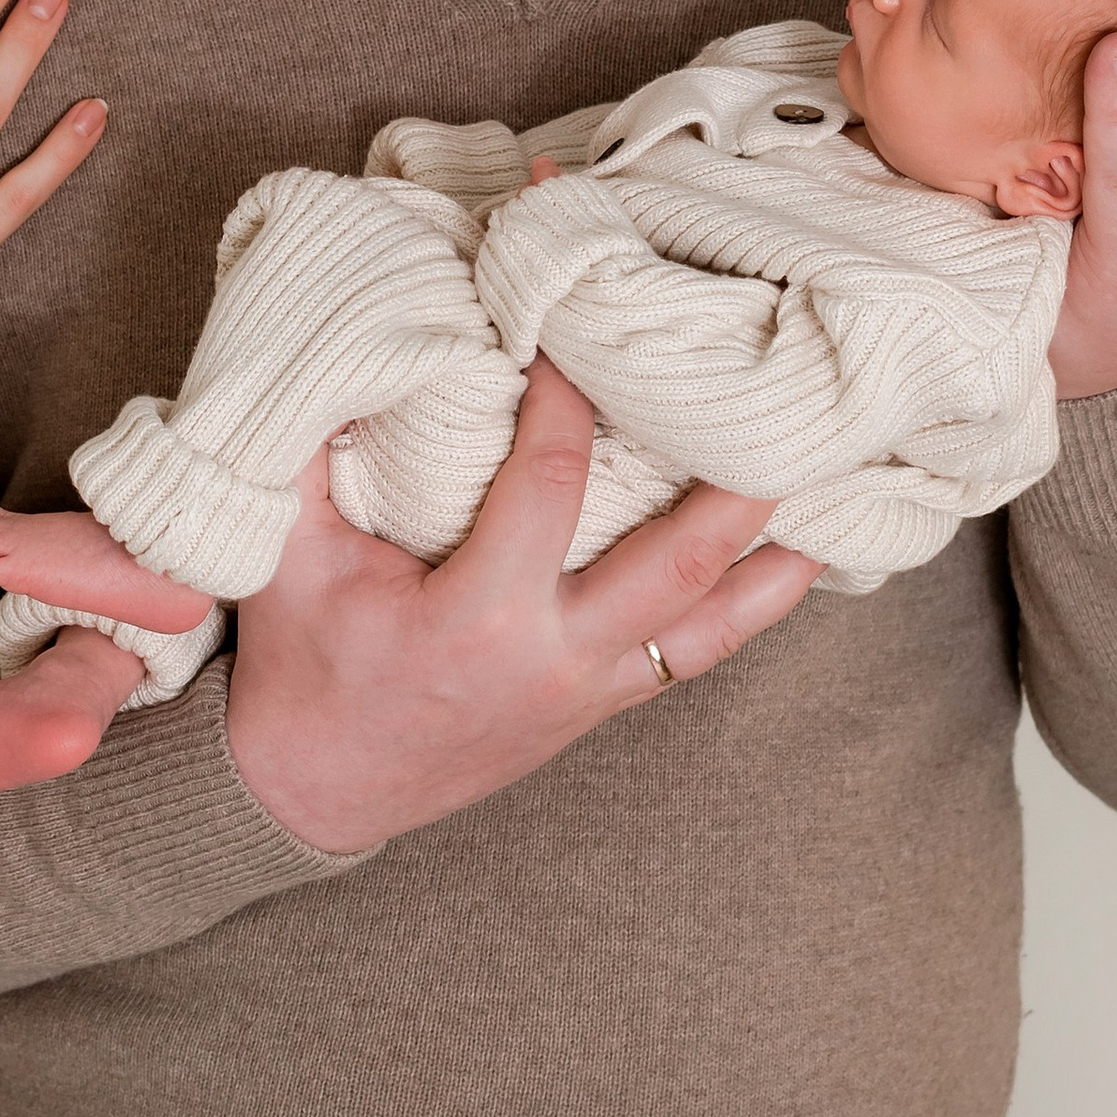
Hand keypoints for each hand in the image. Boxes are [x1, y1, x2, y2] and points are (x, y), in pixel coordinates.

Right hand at [226, 359, 822, 854]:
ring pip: (709, 624)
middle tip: (780, 412)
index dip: (566, 400)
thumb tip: (341, 346)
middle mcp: (553, 659)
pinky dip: (750, 609)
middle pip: (675, 565)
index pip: (550, 485)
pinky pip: (694, 657)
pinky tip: (795, 564)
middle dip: (731, 487)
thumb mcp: (285, 553)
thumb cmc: (301, 662)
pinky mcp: (598, 707)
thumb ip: (306, 452)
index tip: (571, 327)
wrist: (312, 789)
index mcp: (478, 617)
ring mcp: (585, 692)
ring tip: (832, 486)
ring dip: (770, 557)